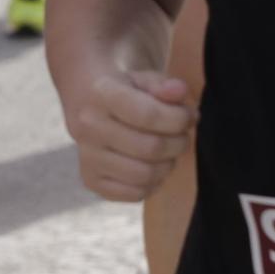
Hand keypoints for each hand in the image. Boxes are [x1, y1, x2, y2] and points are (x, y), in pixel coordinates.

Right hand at [65, 70, 195, 201]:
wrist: (86, 102)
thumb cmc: (124, 90)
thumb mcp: (144, 79)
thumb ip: (165, 85)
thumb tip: (180, 92)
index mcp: (101, 94)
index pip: (148, 115)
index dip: (179, 119)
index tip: (188, 116)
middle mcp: (88, 126)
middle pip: (150, 148)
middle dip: (178, 143)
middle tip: (182, 136)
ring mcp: (87, 156)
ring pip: (144, 174)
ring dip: (168, 165)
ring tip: (169, 152)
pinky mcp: (90, 179)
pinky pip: (134, 193)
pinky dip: (153, 184)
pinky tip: (153, 167)